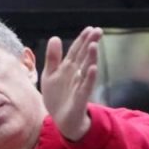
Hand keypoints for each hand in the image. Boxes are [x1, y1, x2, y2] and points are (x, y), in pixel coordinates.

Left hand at [41, 27, 102, 141]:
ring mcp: (80, 85)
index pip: (76, 50)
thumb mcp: (50, 75)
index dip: (82, 40)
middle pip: (84, 56)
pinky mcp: (81, 97)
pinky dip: (90, 78)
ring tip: (94, 45)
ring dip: (91, 58)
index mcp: (69, 67)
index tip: (90, 28)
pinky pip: (86, 86)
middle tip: (98, 31)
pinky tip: (93, 69)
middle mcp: (77, 74)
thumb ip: (52, 58)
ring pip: (86, 69)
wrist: (61, 119)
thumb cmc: (57, 96)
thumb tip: (55, 37)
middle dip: (90, 44)